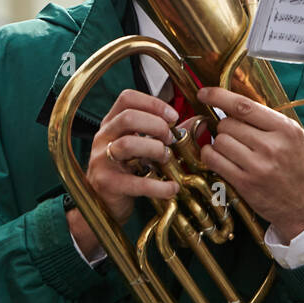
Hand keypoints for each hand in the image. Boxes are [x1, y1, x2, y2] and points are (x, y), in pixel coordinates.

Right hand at [68, 90, 179, 256]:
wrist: (104, 203)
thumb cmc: (126, 171)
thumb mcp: (143, 147)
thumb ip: (168, 134)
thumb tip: (201, 123)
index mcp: (112, 123)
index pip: (127, 98)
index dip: (153, 103)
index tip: (173, 117)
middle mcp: (103, 137)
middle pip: (128, 117)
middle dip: (156, 125)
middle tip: (170, 139)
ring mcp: (102, 160)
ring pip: (128, 144)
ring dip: (155, 149)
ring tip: (168, 158)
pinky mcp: (107, 184)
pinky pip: (135, 182)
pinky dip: (159, 186)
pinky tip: (172, 188)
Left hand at [196, 86, 303, 241]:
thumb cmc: (300, 167)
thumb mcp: (295, 136)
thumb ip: (268, 120)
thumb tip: (234, 104)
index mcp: (285, 129)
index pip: (244, 106)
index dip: (218, 96)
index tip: (205, 93)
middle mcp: (271, 146)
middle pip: (228, 123)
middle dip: (225, 126)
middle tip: (234, 134)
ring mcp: (257, 166)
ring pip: (219, 140)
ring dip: (219, 142)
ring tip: (231, 147)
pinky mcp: (245, 183)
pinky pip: (214, 160)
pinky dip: (210, 155)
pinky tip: (218, 156)